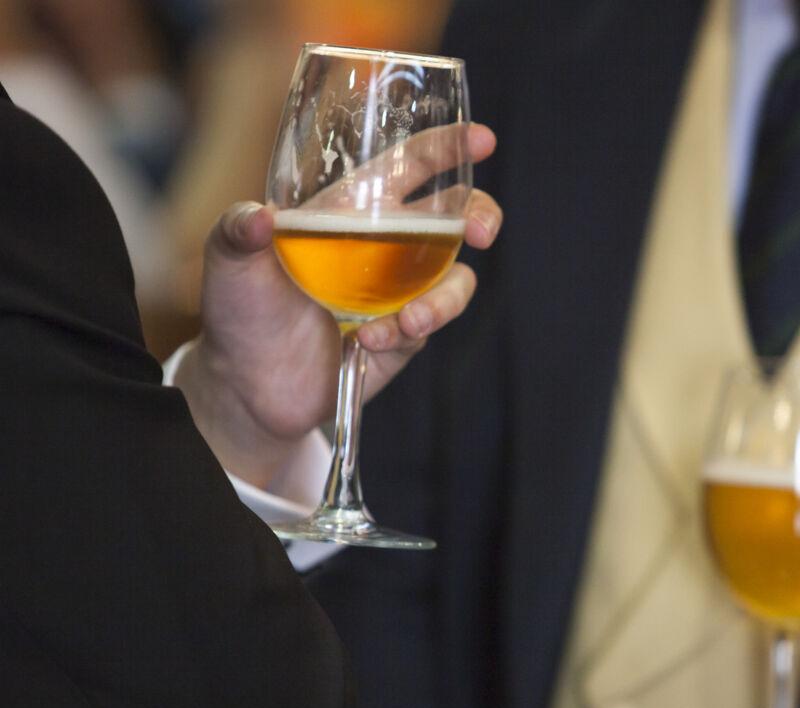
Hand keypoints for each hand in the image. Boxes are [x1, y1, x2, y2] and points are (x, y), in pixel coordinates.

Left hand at [175, 124, 500, 488]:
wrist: (247, 385)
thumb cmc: (240, 309)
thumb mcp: (227, 260)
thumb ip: (237, 231)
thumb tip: (258, 218)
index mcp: (354, 209)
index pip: (411, 166)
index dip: (449, 148)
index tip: (483, 140)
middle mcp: (387, 247)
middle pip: (457, 217)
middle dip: (482, 216)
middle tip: (483, 232)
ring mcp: (399, 294)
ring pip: (455, 282)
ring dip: (443, 300)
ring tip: (409, 321)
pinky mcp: (402, 338)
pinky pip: (424, 328)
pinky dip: (404, 333)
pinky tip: (368, 341)